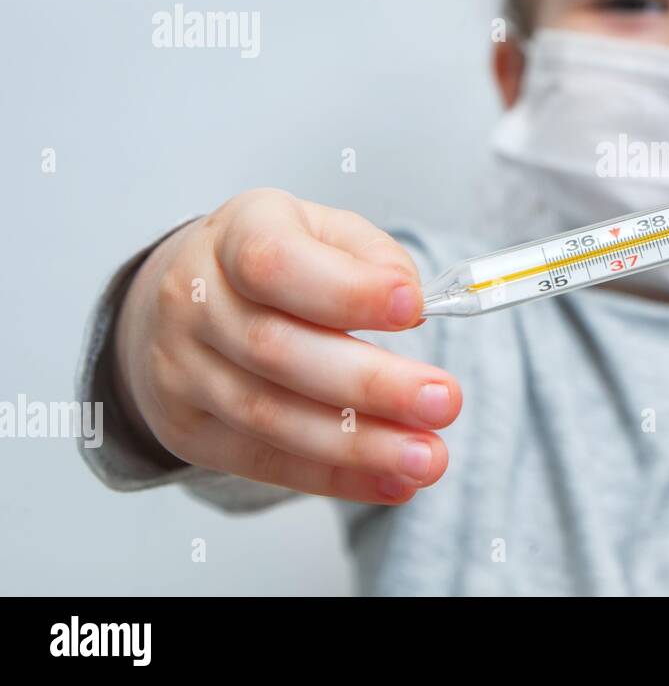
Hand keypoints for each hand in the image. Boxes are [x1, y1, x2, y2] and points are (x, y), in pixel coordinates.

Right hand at [113, 189, 461, 503]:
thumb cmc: (275, 262)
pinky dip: (336, 478)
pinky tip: (393, 482)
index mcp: (236, 236)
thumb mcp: (321, 230)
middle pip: (278, 351)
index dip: (346, 291)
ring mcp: (183, 371)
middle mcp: (194, 302)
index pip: (277, 264)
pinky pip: (264, 463)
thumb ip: (370, 256)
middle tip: (443, 401)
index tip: (414, 309)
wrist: (184, 300)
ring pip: (271, 417)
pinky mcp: (189, 430)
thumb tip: (411, 302)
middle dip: (371, 384)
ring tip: (428, 457)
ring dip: (360, 445)